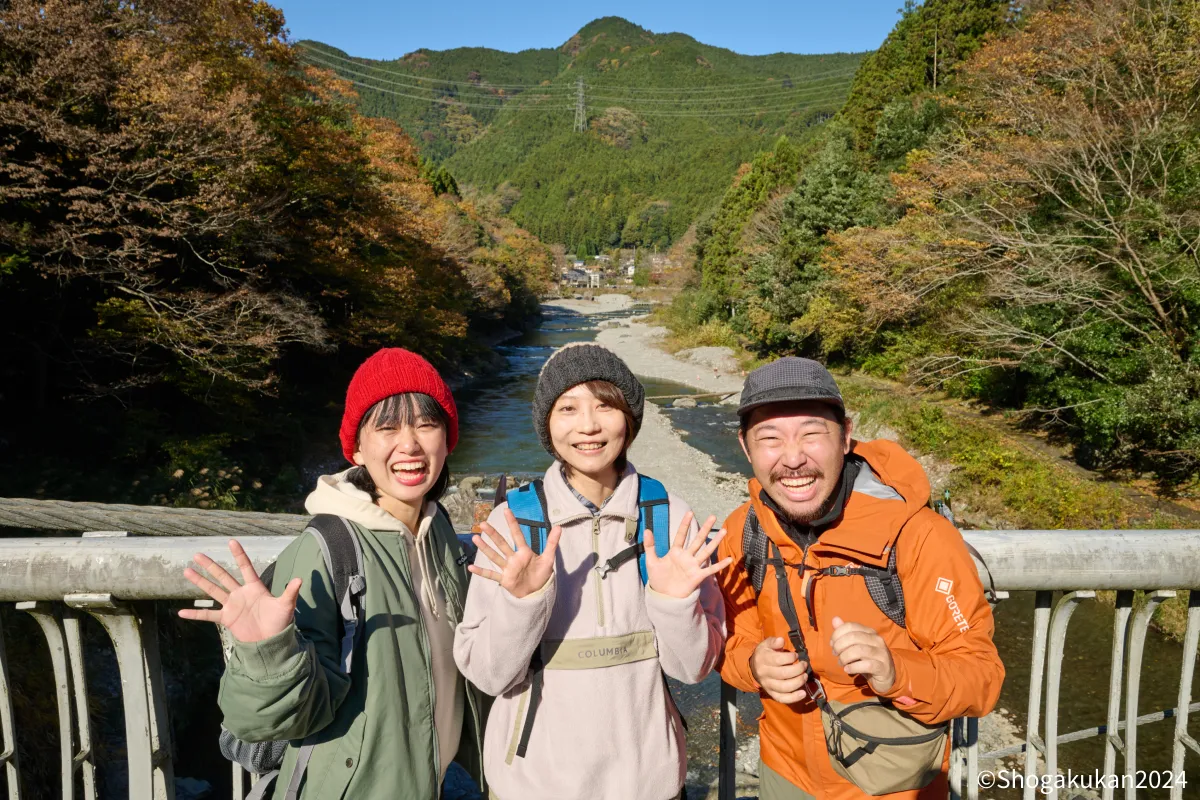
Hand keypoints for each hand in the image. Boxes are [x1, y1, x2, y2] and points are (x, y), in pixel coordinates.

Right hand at [178, 539, 301, 643]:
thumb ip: (290, 592)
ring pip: (213, 590)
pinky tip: (181, 612)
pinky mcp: (227, 619)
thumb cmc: (280, 622)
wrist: (271, 641)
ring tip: (187, 571)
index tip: (231, 541)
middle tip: (197, 554)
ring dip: (200, 582)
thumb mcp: (286, 605)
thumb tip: (300, 579)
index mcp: (255, 587)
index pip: (245, 567)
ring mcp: (232, 605)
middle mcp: (241, 594)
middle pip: (223, 576)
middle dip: (210, 565)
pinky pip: (208, 615)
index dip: (239, 555)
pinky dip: (195, 614)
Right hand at [469, 508, 560, 598]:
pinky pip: (491, 575)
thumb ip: (552, 543)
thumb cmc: (541, 574)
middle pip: (502, 543)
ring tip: (475, 538)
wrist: (537, 592)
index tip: (506, 510)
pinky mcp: (504, 579)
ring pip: (495, 556)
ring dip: (485, 548)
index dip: (512, 523)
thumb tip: (559, 527)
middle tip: (483, 523)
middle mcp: (514, 558)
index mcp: (524, 552)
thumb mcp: (549, 558)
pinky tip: (471, 567)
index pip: (517, 535)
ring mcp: (508, 568)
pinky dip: (482, 572)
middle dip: (493, 534)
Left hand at [644, 512, 732, 598]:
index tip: (690, 512)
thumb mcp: (651, 562)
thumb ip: (650, 546)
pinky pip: (711, 569)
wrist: (663, 596)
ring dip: (715, 542)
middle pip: (697, 540)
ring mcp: (693, 566)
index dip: (685, 524)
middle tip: (713, 516)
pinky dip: (720, 565)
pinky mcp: (698, 576)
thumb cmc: (658, 579)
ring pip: (706, 551)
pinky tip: (729, 559)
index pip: (681, 535)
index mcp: (675, 552)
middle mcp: (686, 557)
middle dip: (705, 528)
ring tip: (724, 531)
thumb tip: (646, 530)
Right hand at [749, 636, 809, 703]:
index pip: (778, 660)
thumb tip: (781, 640)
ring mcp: (768, 685)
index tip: (796, 655)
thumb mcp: (766, 644)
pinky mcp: (771, 694)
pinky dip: (794, 698)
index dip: (790, 658)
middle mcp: (764, 674)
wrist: (753, 668)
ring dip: (798, 682)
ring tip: (805, 676)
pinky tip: (803, 693)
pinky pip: (782, 698)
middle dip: (798, 670)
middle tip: (804, 665)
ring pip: (784, 687)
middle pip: (783, 674)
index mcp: (763, 660)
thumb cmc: (764, 654)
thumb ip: (774, 642)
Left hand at [830, 616, 895, 693]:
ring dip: (845, 657)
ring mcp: (881, 653)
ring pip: (858, 651)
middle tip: (835, 654)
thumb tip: (835, 619)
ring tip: (841, 663)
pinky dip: (853, 667)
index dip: (837, 634)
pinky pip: (866, 665)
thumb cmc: (867, 659)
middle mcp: (877, 640)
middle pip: (853, 637)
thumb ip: (845, 633)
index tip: (832, 644)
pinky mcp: (882, 667)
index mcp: (870, 632)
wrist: (886, 676)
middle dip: (839, 646)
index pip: (850, 626)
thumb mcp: (855, 645)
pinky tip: (847, 669)